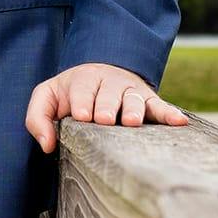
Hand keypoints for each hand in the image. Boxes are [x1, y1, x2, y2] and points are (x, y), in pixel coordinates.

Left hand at [25, 62, 188, 152]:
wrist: (99, 72)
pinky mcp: (148, 100)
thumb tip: (47, 145)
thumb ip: (37, 118)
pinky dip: (169, 113)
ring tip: (132, 122)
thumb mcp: (47, 98)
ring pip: (134, 99)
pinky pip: (160, 106)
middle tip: (104, 119)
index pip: (82, 91)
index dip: (82, 102)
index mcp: (83, 81)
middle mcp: (109, 84)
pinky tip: (179, 122)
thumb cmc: (69, 94)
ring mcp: (130, 92)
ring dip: (134, 109)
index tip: (82, 115)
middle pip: (109, 95)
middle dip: (107, 106)